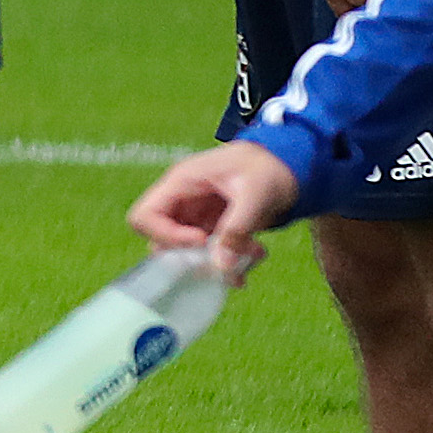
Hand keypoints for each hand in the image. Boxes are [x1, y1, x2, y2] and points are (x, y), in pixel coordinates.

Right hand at [127, 140, 293, 278]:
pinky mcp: (212, 227)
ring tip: (253, 253)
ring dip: (218, 261)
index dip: (165, 235)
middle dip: (195, 256)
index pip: (144, 216)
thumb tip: (222, 268)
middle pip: (162, 240)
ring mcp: (195, 215)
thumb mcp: (255, 195)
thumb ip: (236, 230)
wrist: (288, 164)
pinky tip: (254, 255)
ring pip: (188, 252)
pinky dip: (230, 261)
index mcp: (180, 182)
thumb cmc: (268, 167)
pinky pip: (209, 253)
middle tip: (228, 257)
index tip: (201, 241)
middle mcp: (182, 201)